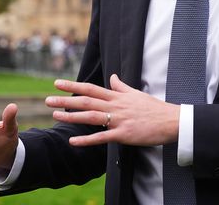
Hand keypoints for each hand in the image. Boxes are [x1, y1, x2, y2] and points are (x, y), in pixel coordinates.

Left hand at [48, 74, 179, 146]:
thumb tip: (113, 77)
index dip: (73, 85)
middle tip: (47, 100)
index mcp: (118, 96)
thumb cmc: (154, 108)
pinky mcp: (123, 134)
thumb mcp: (136, 93)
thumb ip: (122, 86)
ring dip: (72, 116)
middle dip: (66, 100)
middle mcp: (116, 106)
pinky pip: (101, 137)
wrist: (170, 121)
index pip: (91, 88)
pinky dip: (86, 139)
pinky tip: (73, 141)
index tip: (57, 83)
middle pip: (86, 101)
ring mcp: (119, 120)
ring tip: (55, 115)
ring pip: (91, 116)